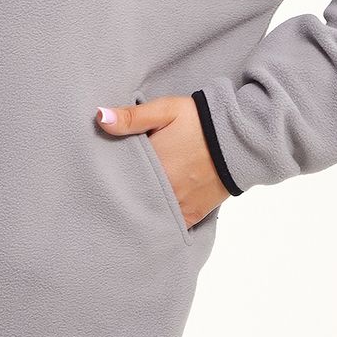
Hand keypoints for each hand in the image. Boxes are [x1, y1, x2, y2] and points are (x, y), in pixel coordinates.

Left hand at [94, 94, 230, 229]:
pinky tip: (146, 221)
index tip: (96, 174)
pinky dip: (159, 223)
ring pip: (148, 215)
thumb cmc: (199, 121)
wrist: (239, 138)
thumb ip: (131, 117)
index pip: (118, 176)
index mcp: (152, 164)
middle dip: (119, 195)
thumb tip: (99, 117)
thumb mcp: (165, 110)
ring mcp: (178, 205)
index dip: (107, 175)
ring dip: (138, 210)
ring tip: (123, 206)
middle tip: (105, 192)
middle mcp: (163, 190)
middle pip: (131, 198)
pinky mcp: (192, 214)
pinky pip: (170, 226)